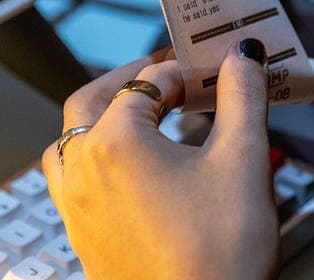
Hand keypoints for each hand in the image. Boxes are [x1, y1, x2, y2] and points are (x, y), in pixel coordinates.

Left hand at [42, 41, 277, 279]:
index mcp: (115, 143)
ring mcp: (77, 209)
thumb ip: (242, 97)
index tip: (211, 69)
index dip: (184, 69)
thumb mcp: (243, 160)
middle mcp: (82, 172)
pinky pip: (72, 181)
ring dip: (100, 118)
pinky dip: (94, 158)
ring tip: (139, 115)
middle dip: (129, 80)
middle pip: (90, 101)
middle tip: (167, 74)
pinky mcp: (84, 239)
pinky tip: (128, 170)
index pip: (147, 82)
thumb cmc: (219, 256)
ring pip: (69, 142)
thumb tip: (241, 57)